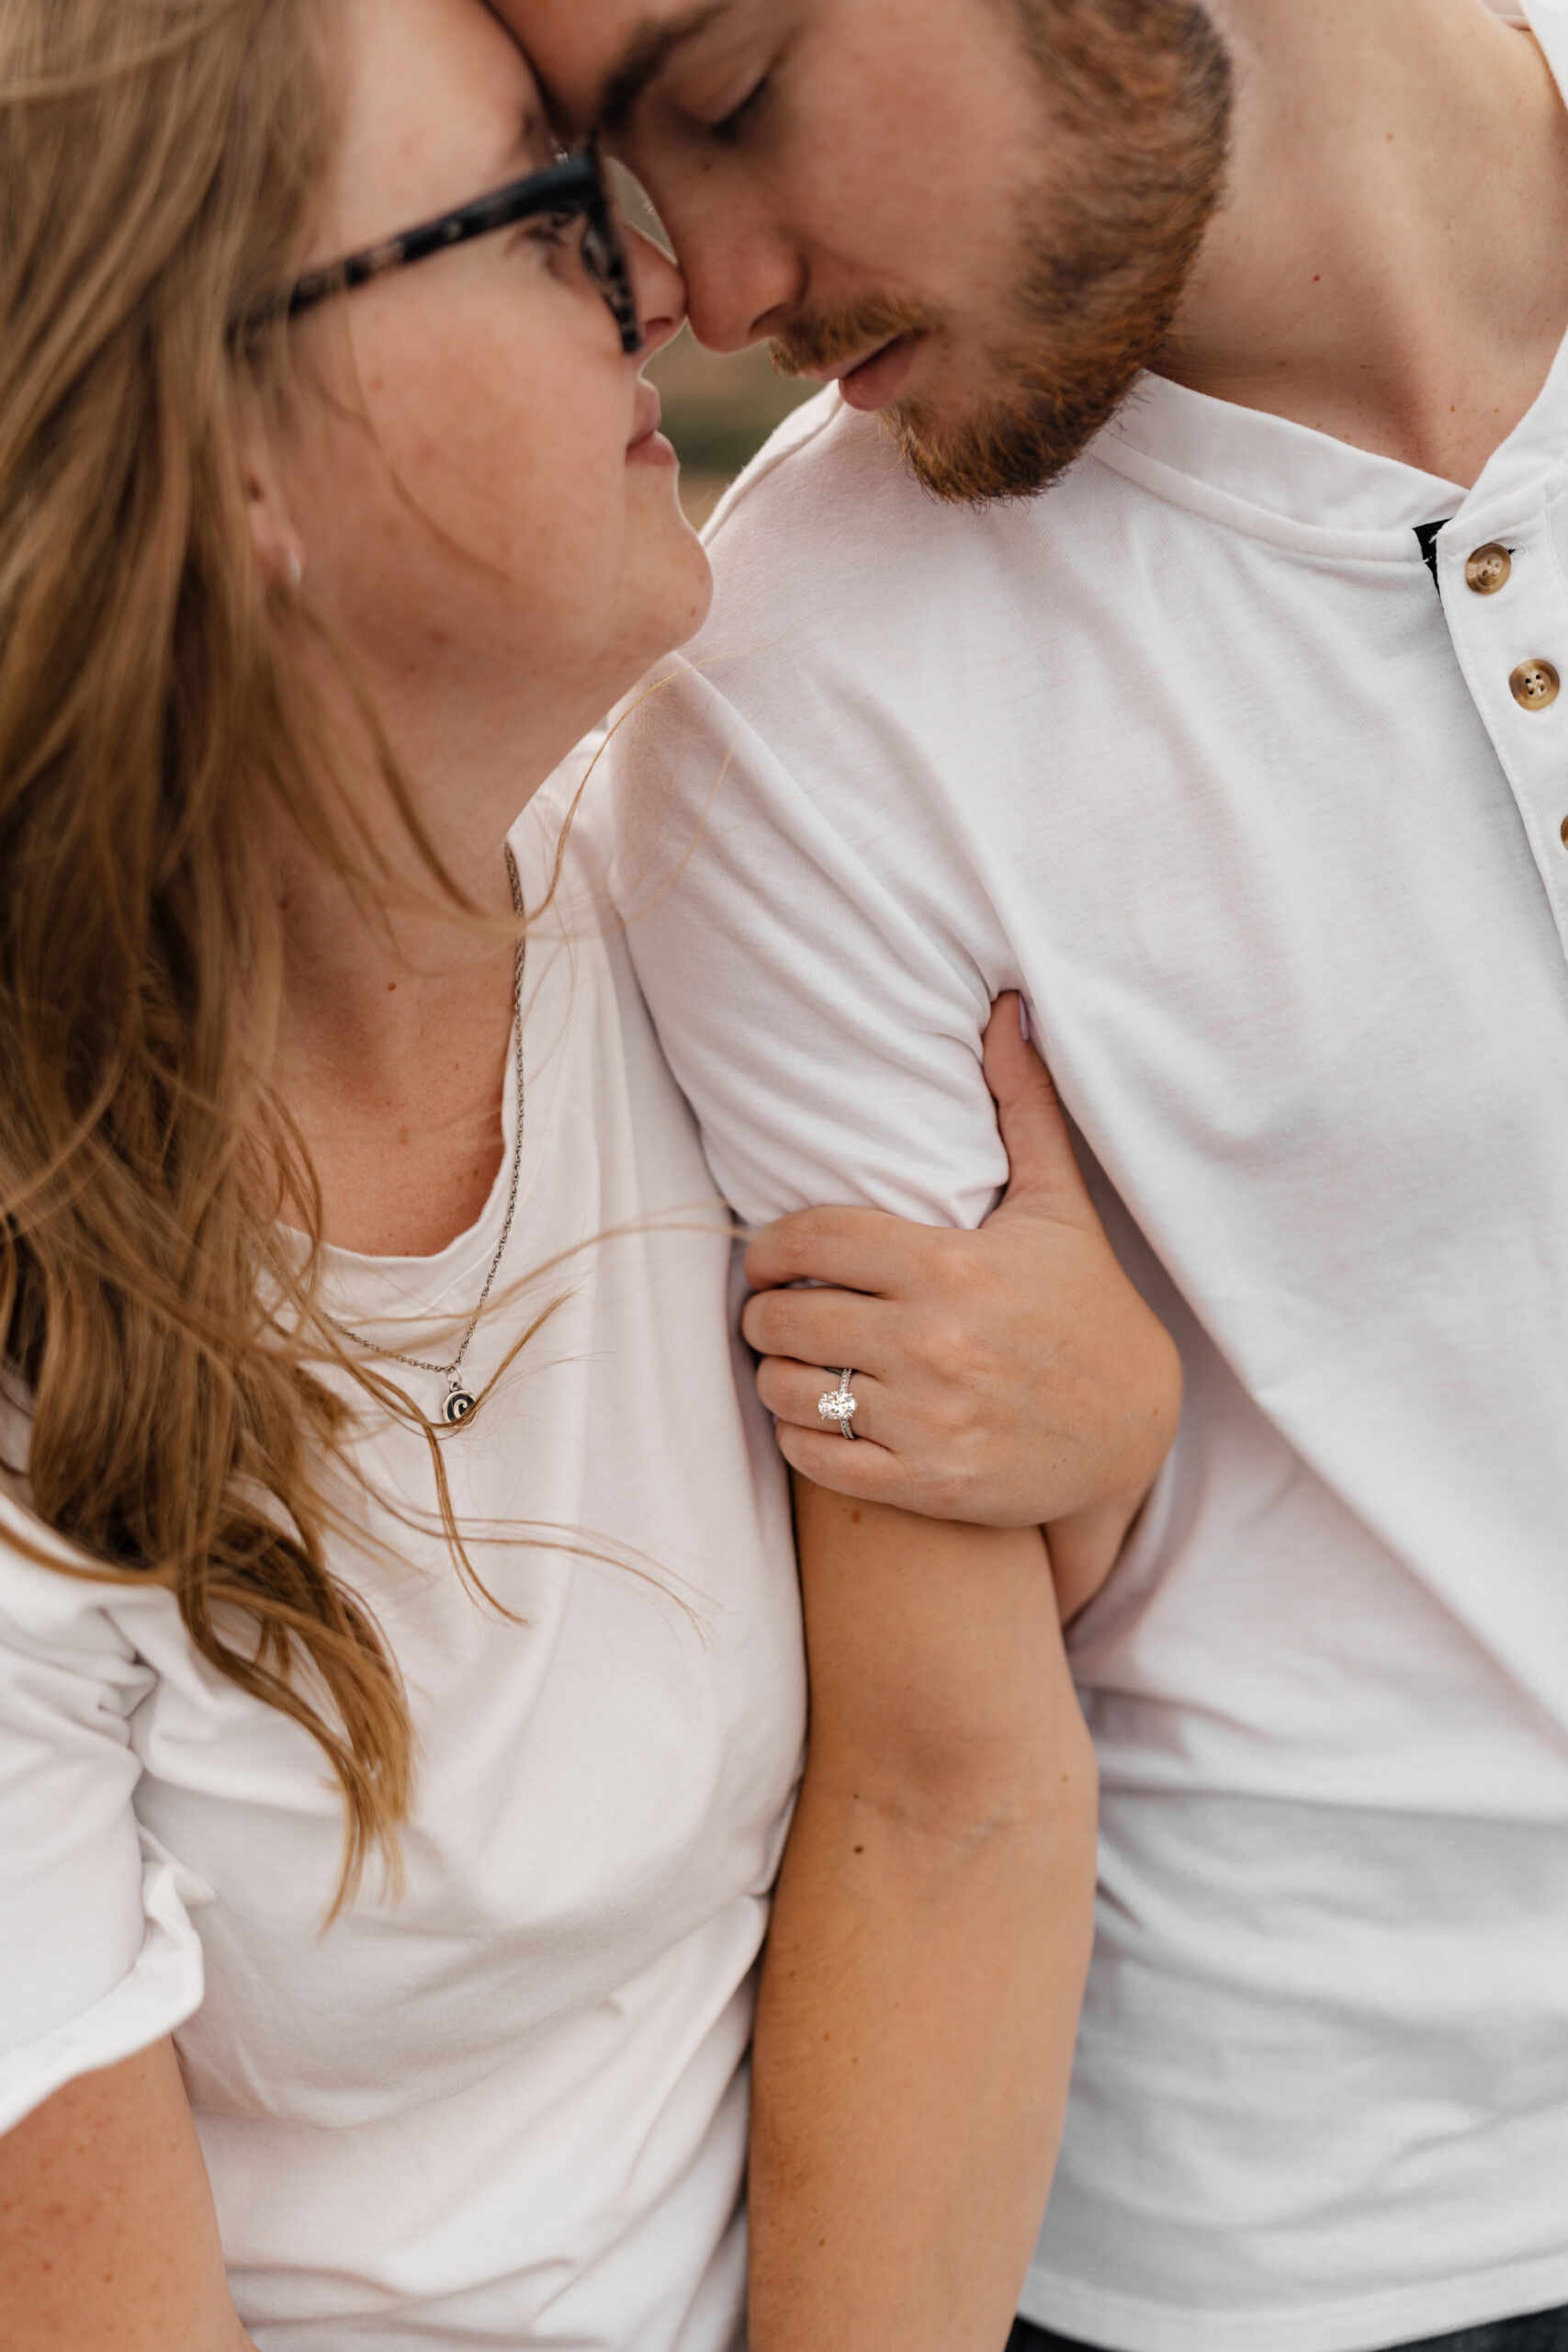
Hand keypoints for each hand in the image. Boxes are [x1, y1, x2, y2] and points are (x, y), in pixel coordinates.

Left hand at [741, 995, 1181, 1609]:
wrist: (1135, 1432)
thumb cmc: (1084, 1306)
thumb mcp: (1059, 1205)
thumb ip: (1021, 1106)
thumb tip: (1006, 1009)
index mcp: (953, 1265)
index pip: (814, 1239)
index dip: (771, 1245)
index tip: (768, 1255)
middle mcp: (936, 1343)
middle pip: (787, 1315)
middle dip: (764, 1310)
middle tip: (773, 1308)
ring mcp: (930, 1419)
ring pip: (789, 1389)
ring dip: (775, 1374)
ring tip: (789, 1360)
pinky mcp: (928, 1483)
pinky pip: (817, 1459)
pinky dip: (799, 1437)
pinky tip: (815, 1416)